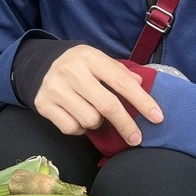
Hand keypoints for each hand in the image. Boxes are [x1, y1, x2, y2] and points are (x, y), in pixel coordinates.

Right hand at [32, 45, 162, 145]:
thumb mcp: (98, 60)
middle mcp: (71, 72)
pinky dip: (79, 128)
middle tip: (136, 137)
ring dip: (97, 122)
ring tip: (92, 111)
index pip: (122, 82)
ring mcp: (56, 89)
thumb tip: (141, 86)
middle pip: (107, 106)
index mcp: (90, 57)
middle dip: (126, 124)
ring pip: (90, 120)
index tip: (157, 117)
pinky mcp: (44, 105)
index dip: (142, 101)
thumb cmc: (78, 65)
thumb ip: (119, 72)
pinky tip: (76, 115)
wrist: (38, 65)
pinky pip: (72, 128)